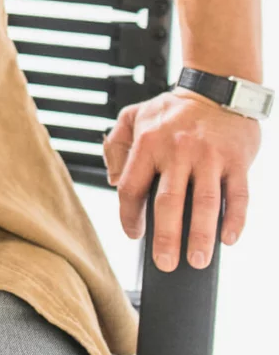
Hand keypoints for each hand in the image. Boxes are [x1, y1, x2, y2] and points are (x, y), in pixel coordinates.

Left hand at [103, 88, 260, 270]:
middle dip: (165, 236)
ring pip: (204, 203)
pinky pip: (238, 195)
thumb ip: (117, 146)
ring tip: (197, 260)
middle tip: (164, 263)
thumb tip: (115, 182)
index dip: (129, 214)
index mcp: (148, 141)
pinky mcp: (237, 161)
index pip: (132, 185)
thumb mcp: (133, 117)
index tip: (133, 234)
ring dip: (200, 235)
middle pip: (168, 200)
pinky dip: (235, 219)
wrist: (216, 91)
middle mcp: (177, 150)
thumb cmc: (172, 111)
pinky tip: (228, 239)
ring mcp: (209, 156)